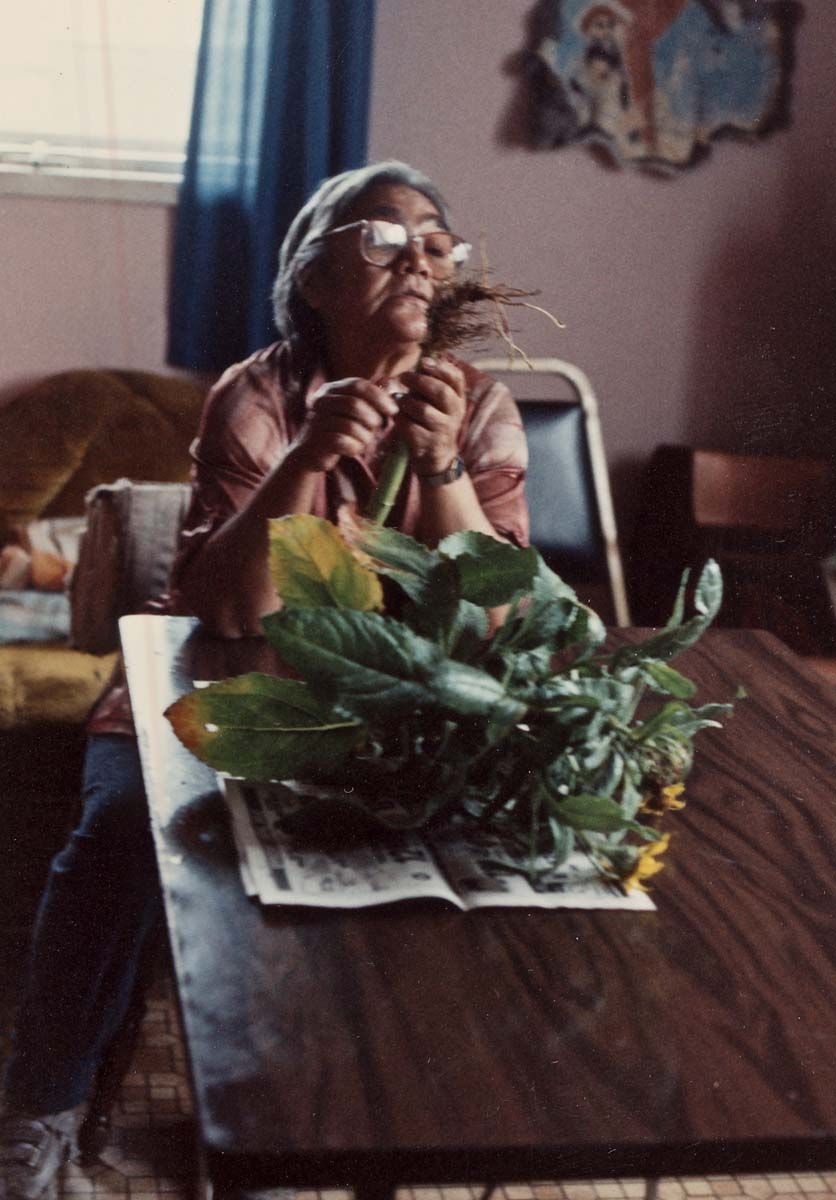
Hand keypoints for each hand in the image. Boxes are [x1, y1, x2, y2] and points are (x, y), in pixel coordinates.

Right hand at [290, 378, 398, 471]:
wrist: (311, 453)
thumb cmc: (340, 429)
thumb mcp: (357, 411)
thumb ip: (373, 397)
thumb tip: (391, 384)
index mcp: (331, 389)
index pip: (357, 385)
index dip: (378, 397)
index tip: (393, 410)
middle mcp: (321, 401)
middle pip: (354, 404)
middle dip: (372, 418)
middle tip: (377, 428)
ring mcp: (316, 421)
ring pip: (350, 426)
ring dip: (365, 436)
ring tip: (364, 441)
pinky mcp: (315, 441)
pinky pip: (342, 443)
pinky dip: (354, 447)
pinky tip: (354, 449)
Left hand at [396, 357, 466, 476]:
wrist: (437, 458)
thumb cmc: (434, 422)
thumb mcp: (441, 403)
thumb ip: (435, 383)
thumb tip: (423, 361)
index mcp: (459, 400)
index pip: (456, 379)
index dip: (440, 368)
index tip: (423, 362)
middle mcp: (455, 415)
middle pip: (440, 392)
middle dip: (419, 380)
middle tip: (404, 377)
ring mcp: (442, 431)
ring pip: (422, 409)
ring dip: (406, 401)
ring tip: (400, 400)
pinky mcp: (428, 445)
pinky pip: (409, 426)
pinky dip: (400, 419)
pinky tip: (398, 417)